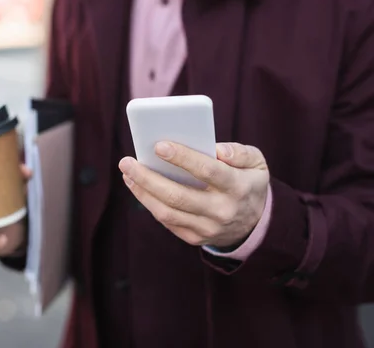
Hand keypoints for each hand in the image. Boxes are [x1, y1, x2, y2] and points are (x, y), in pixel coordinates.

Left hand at [119, 142, 269, 247]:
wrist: (256, 225)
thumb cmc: (248, 183)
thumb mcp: (256, 164)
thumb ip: (239, 153)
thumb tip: (216, 149)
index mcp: (238, 187)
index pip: (208, 171)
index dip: (183, 158)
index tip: (159, 145)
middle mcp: (221, 210)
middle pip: (177, 195)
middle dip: (148, 177)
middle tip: (127, 161)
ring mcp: (207, 228)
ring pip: (167, 212)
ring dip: (142, 191)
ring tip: (128, 173)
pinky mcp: (195, 238)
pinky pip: (167, 221)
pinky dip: (149, 203)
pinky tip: (137, 186)